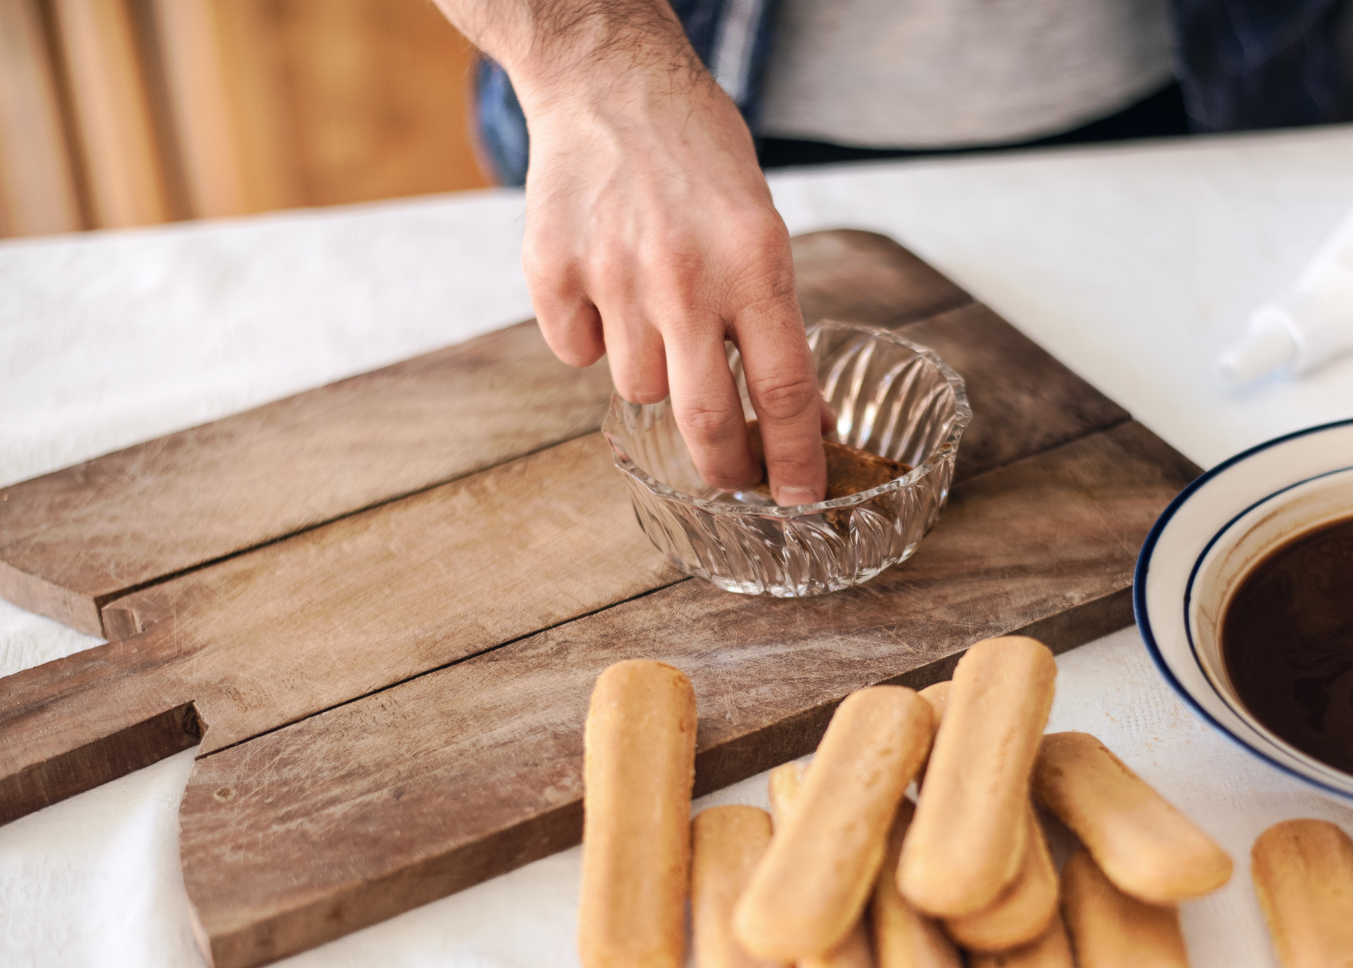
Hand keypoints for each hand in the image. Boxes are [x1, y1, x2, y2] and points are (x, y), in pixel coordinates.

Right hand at [432, 0, 826, 503]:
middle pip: (706, 420)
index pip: (783, 391)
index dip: (795, 460)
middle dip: (726, 467)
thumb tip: (797, 417)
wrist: (609, 82)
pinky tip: (605, 285)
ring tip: (657, 311)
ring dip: (655, 373)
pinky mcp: (552, 272)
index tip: (801, 499)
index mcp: (755, 261)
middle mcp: (685, 275)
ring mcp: (612, 275)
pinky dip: (592, 336)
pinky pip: (577, 352)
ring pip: (638, 389)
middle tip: (735, 477)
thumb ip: (772, 317)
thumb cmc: (697, 155)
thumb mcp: (762, 226)